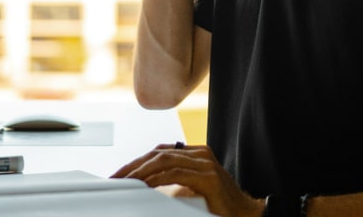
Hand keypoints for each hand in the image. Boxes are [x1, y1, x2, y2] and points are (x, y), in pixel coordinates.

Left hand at [111, 142, 263, 216]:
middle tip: (116, 178)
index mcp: (196, 154)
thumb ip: (174, 181)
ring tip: (125, 182)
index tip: (120, 173)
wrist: (246, 214)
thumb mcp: (192, 188)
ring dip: (141, 172)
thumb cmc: (219, 205)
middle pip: (159, 154)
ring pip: (165, 161)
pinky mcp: (209, 178)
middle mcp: (201, 154)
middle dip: (134, 166)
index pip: (160, 152)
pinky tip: (145, 186)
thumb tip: (145, 184)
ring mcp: (206, 164)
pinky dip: (157, 180)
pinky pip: (176, 175)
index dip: (138, 161)